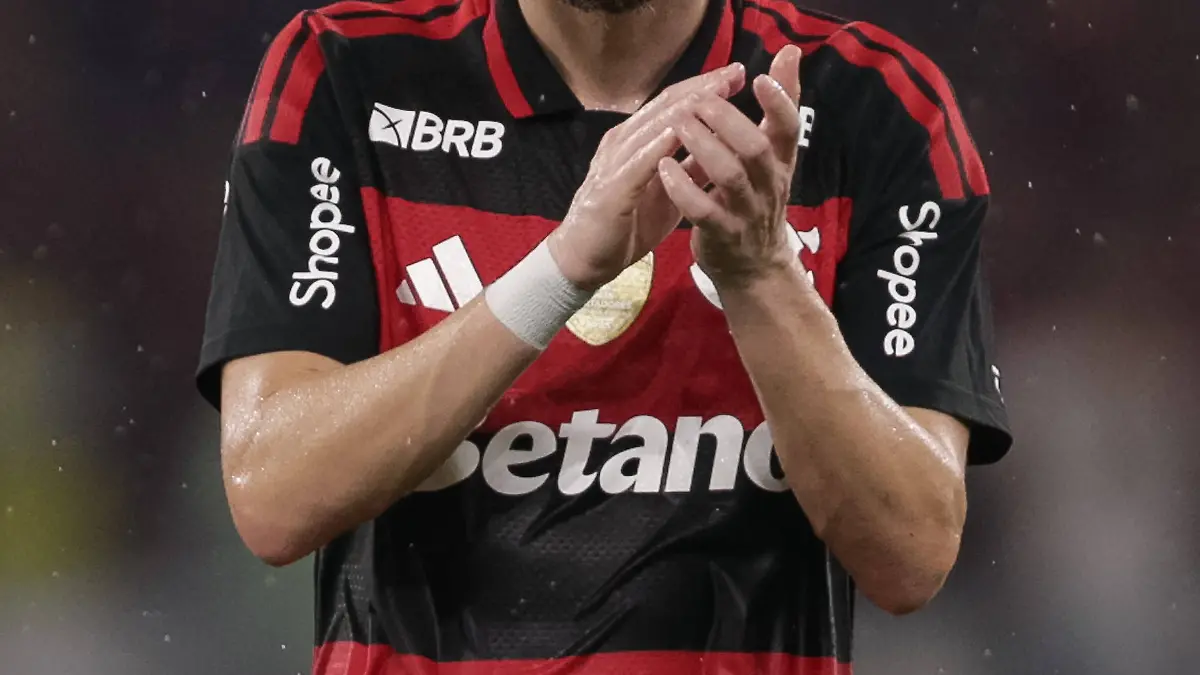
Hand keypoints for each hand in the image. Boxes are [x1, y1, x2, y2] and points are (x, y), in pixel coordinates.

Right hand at [548, 63, 746, 290]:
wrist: (586, 261)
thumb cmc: (626, 226)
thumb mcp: (669, 192)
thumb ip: (690, 167)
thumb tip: (723, 145)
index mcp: (636, 141)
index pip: (672, 104)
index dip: (704, 87)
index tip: (737, 75)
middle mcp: (622, 143)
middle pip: (664, 106)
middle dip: (701, 88)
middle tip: (734, 72)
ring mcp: (612, 164)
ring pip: (651, 128)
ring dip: (684, 109)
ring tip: (715, 93)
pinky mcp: (609, 190)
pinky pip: (636, 164)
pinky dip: (657, 147)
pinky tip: (678, 133)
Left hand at [657, 45, 803, 288]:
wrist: (752, 267)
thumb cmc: (756, 198)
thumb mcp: (772, 155)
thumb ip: (778, 107)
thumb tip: (790, 53)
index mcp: (780, 162)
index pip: (788, 127)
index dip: (779, 102)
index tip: (759, 77)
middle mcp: (768, 185)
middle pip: (755, 147)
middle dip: (726, 120)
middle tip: (698, 100)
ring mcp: (746, 212)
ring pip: (729, 176)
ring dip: (702, 146)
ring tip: (678, 124)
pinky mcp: (722, 234)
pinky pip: (703, 210)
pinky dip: (683, 188)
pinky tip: (665, 168)